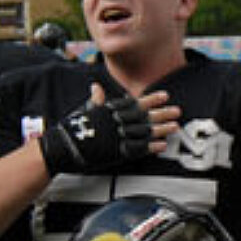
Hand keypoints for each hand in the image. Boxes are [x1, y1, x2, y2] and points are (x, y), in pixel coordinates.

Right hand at [39, 84, 177, 173]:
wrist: (62, 147)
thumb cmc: (72, 128)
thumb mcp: (85, 110)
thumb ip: (96, 100)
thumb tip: (97, 87)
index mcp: (110, 110)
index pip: (135, 102)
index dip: (151, 99)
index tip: (165, 95)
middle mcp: (115, 122)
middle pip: (144, 116)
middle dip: (162, 113)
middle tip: (178, 111)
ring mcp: (117, 137)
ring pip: (144, 132)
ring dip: (161, 129)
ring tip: (175, 126)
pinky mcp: (116, 152)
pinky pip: (137, 149)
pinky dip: (150, 147)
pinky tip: (162, 145)